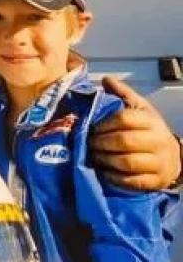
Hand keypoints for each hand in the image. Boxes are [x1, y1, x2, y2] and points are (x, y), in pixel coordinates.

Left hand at [89, 76, 180, 190]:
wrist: (172, 157)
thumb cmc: (148, 130)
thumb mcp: (140, 109)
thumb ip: (123, 94)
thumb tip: (106, 79)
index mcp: (151, 120)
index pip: (125, 119)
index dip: (104, 124)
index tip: (91, 128)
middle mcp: (158, 141)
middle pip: (124, 141)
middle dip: (101, 143)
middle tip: (88, 144)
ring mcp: (159, 162)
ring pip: (127, 163)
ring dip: (105, 160)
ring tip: (93, 157)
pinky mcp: (155, 181)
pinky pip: (131, 181)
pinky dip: (114, 177)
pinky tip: (103, 172)